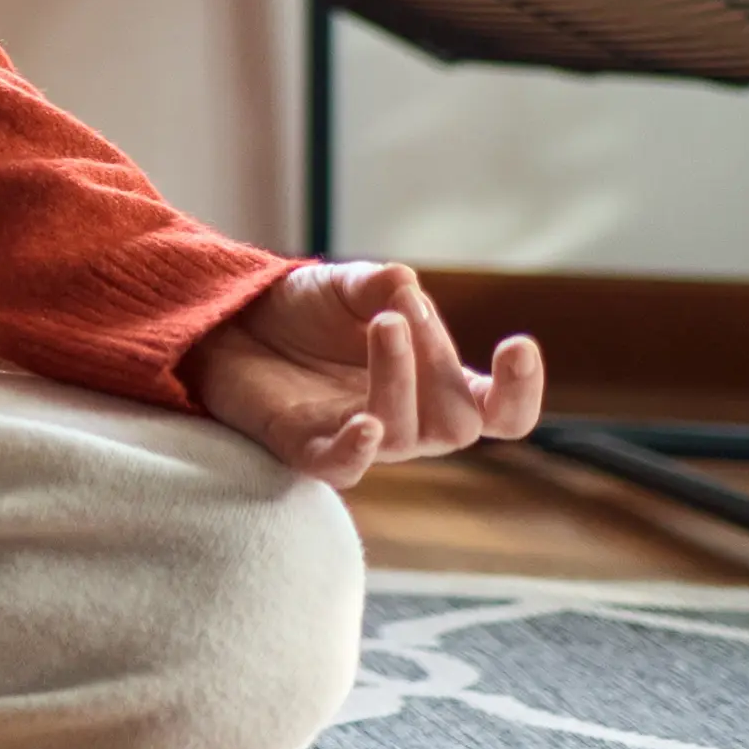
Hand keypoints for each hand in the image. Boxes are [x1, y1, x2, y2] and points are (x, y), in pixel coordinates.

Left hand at [181, 259, 543, 489]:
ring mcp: (359, 439)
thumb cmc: (303, 311)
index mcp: (433, 386)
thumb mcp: (343, 285)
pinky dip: (357, 450)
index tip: (518, 345)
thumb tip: (404, 281)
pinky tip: (365, 423)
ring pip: (405, 435)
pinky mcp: (306, 448)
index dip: (519, 391)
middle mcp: (407, 422)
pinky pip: (342, 467)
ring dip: (400, 378)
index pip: (498, 411)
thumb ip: (376, 285)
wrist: (229, 322)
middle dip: (439, 362)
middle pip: (456, 421)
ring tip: (382, 323)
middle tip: (400, 311)